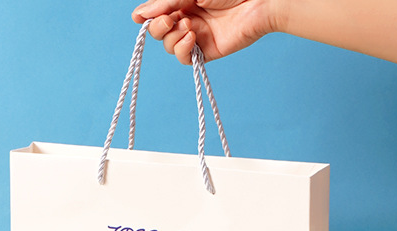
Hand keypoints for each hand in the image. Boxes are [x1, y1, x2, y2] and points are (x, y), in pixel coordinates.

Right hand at [132, 0, 278, 64]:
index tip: (140, 16)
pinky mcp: (206, 51)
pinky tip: (191, 37)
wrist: (258, 1)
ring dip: (173, 36)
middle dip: (159, 27)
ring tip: (190, 25)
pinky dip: (182, 49)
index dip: (146, 16)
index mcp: (184, 1)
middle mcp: (188, 18)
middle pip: (159, 32)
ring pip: (169, 46)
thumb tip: (138, 14)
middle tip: (170, 19)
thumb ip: (166, 2)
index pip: (156, 13)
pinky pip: (184, 59)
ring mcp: (197, 36)